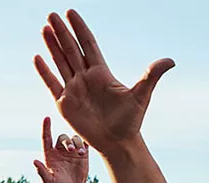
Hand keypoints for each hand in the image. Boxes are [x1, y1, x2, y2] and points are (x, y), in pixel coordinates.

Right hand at [34, 10, 173, 149]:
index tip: (71, 12)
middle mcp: (86, 79)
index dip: (80, 28)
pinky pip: (52, 84)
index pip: (89, 45)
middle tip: (52, 14)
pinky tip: (37, 57)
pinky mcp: (65, 104)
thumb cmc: (131, 121)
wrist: (119, 144)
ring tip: (45, 28)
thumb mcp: (142, 95)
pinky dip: (44, 71)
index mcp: (102, 73)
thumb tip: (171, 60)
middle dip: (62, 32)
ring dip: (52, 46)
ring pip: (61, 63)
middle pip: (72, 50)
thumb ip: (152, 75)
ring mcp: (74, 90)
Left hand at [34, 117, 88, 182]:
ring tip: (80, 153)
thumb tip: (34, 161)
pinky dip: (85, 144)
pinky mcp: (83, 154)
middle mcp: (60, 150)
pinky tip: (85, 150)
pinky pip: (84, 144)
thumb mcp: (49, 181)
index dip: (46, 127)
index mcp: (50, 153)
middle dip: (67, 141)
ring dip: (77, 143)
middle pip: (63, 138)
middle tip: (71, 150)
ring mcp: (72, 151)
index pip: (47, 137)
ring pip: (74, 139)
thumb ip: (42, 172)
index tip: (47, 118)